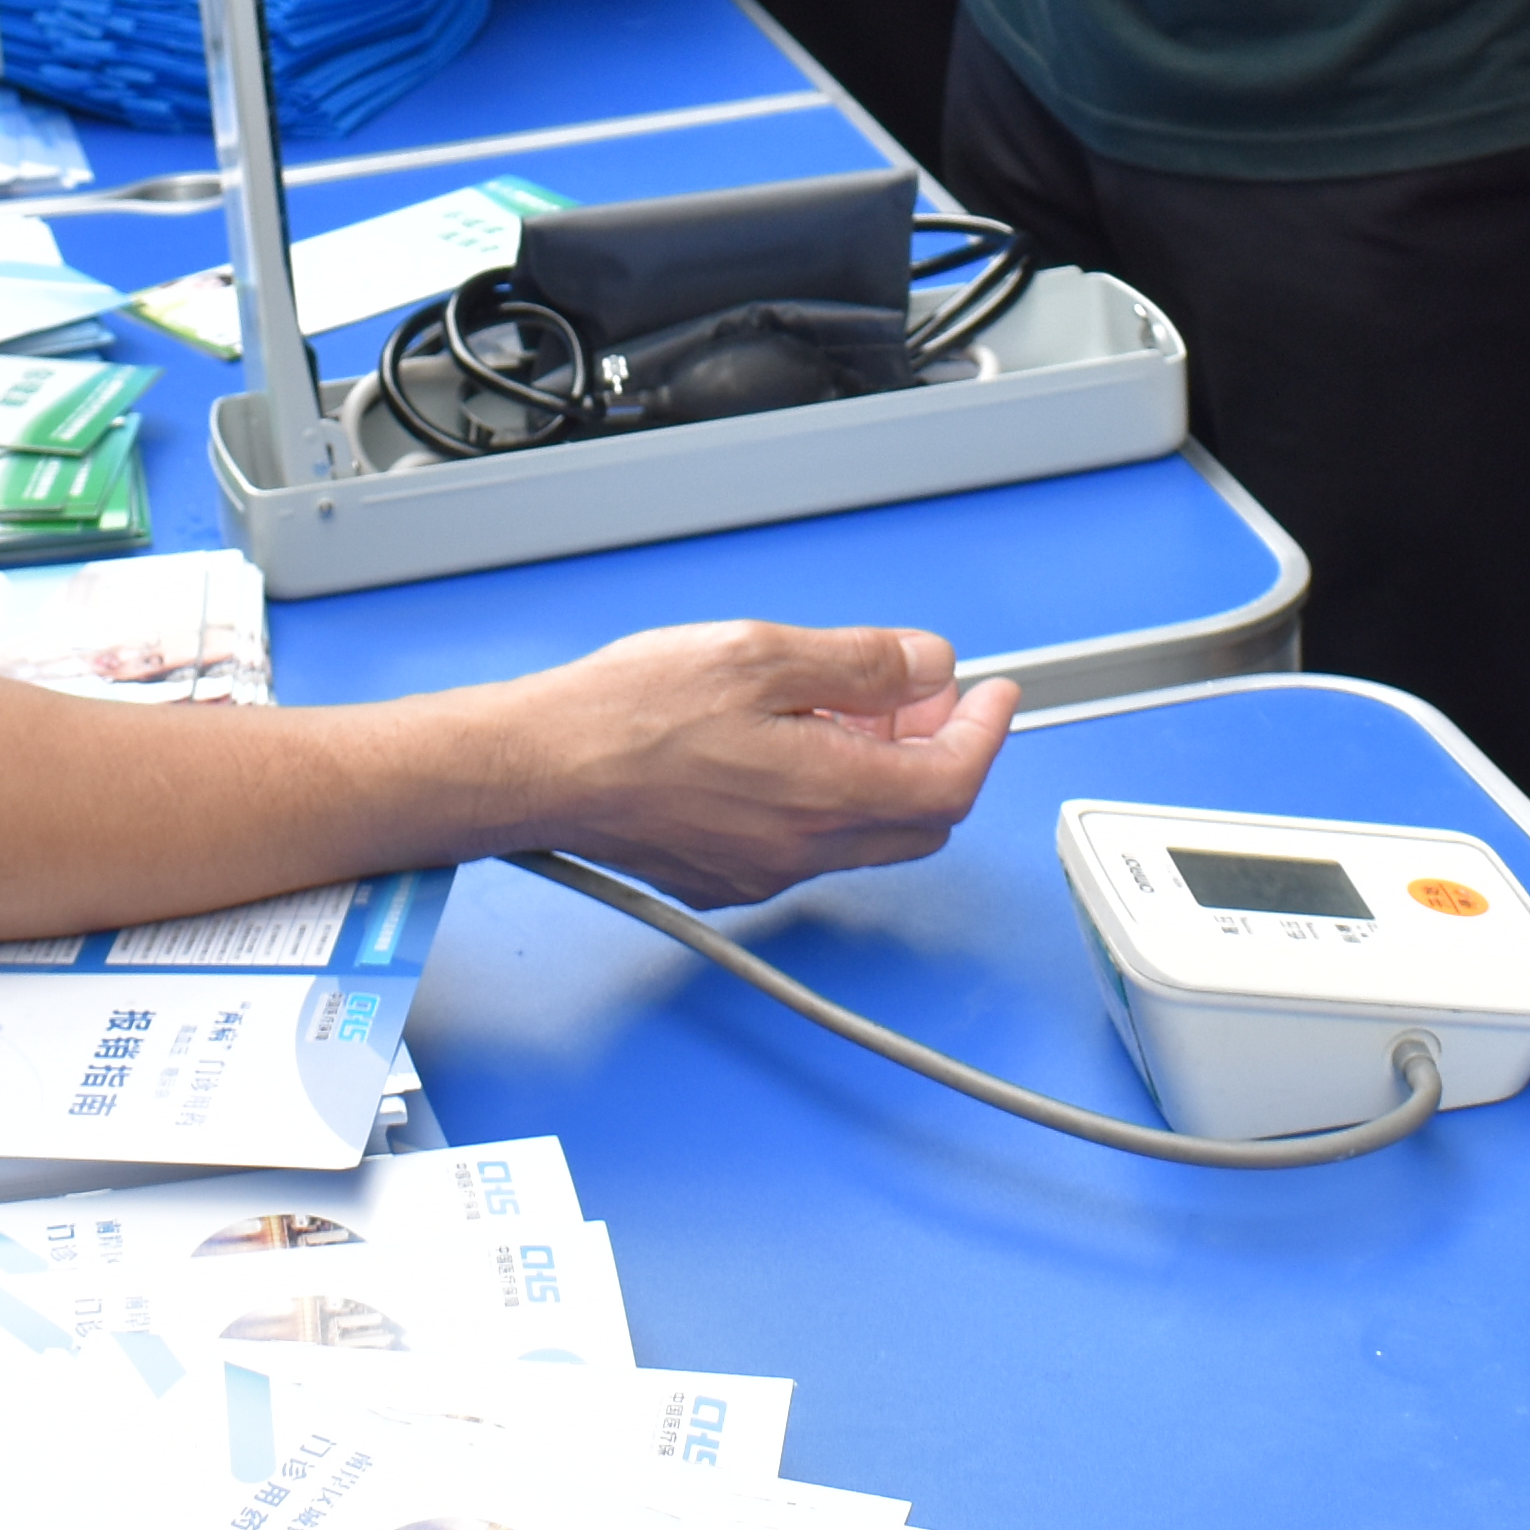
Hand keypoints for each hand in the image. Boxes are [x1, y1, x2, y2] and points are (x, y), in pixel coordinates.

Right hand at [496, 622, 1014, 907]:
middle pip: (921, 820)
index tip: (993, 695)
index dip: (986, 733)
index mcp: (825, 795)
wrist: (536, 769)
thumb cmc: (625, 714)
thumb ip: (860, 664)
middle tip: (924, 699)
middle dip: (940, 755)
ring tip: (850, 711)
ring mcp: (762, 872)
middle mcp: (803, 850)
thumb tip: (926, 667)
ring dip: (882, 775)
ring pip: (864, 835)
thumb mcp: (759, 653)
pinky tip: (794, 746)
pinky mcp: (724, 876)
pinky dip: (829, 797)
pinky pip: (808, 846)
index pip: (953, 781)